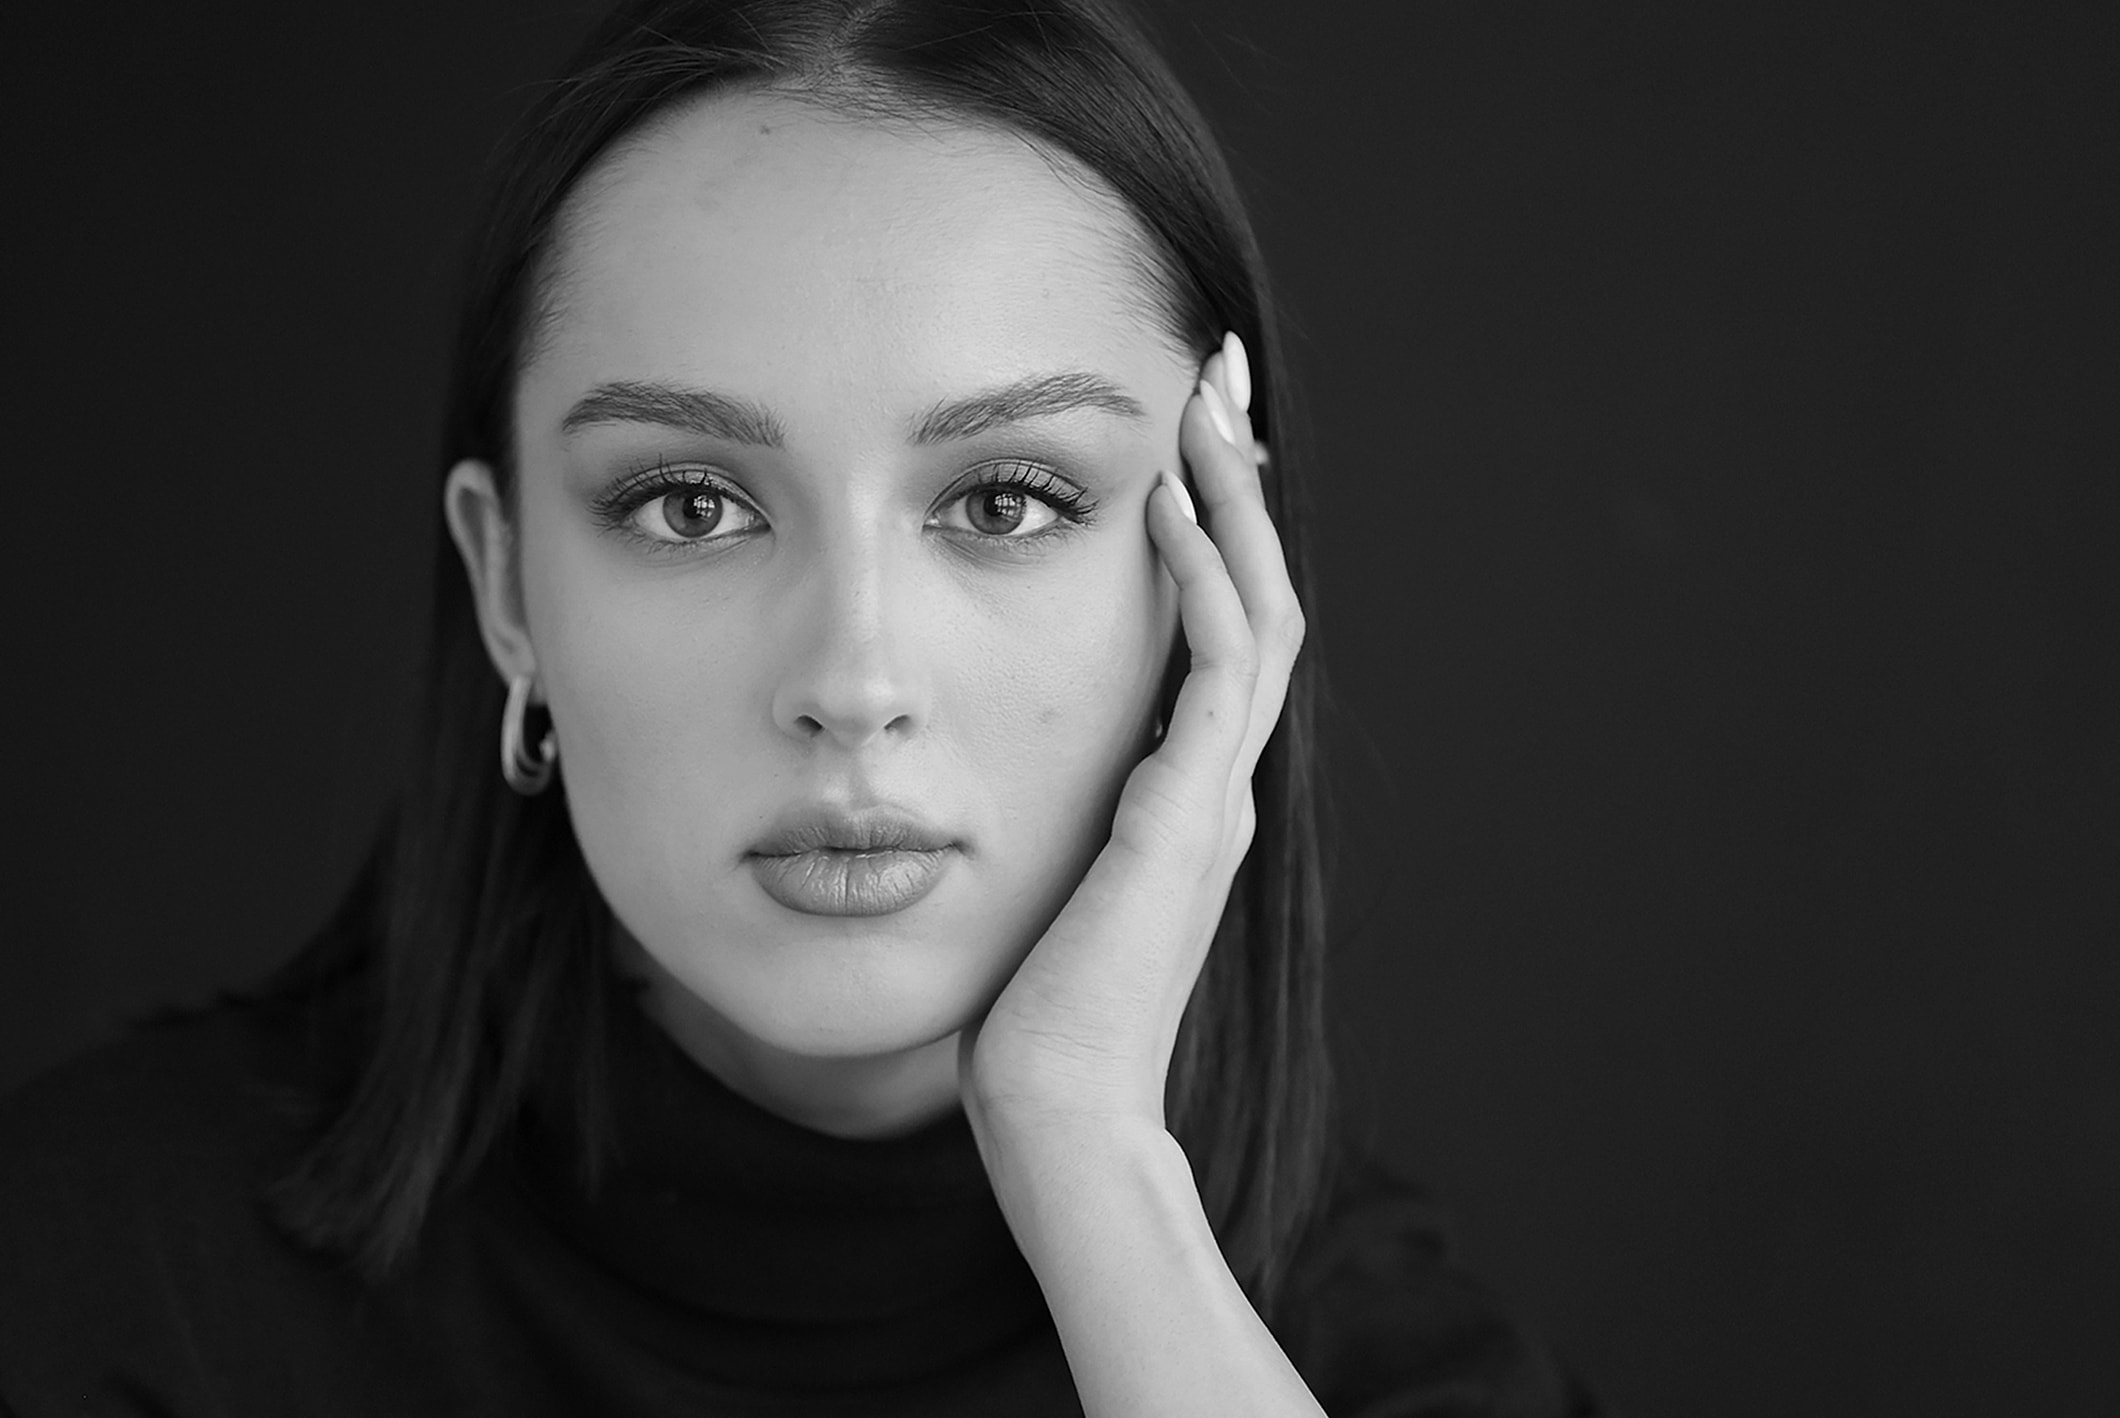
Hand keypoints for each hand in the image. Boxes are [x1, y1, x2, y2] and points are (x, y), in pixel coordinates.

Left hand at [959, 334, 1304, 1140]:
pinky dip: (1206, 578)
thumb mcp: (1034, 881)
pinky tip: (1169, 507)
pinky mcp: (1192, 812)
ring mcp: (1217, 796)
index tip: (1179, 441)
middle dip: (1240, 483)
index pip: (1222, 630)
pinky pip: (1222, 666)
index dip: (1213, 530)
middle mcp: (1218, 784)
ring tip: (1208, 406)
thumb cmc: (1025, 1013)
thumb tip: (975, 765)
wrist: (1054, 1107)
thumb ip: (1042, 815)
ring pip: (1262, 610)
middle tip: (1218, 379)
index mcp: (1186, 795)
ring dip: (1236, 502)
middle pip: (1261, 595)